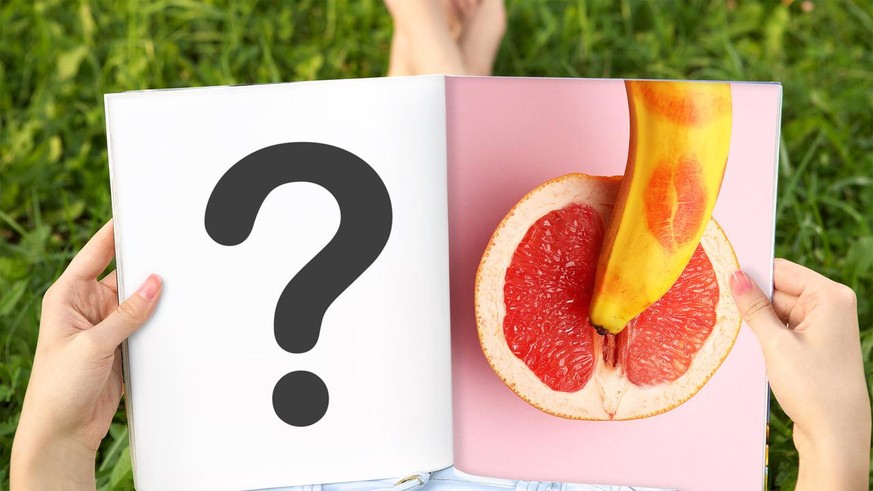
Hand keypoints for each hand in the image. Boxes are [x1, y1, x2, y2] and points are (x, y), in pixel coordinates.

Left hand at [11, 221, 161, 489]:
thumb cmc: (57, 387)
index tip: (136, 213)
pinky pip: (148, 323)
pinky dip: (161, 319)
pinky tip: (177, 312)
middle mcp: (88, 306)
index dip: (114, 232)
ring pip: (139, 300)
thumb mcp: (92, 345)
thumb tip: (154, 283)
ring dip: (155, 297)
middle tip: (171, 250)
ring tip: (180, 282)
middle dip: (145, 266)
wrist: (64, 431)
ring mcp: (107, 325)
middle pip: (123, 274)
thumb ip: (127, 314)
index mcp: (67, 296)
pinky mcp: (124, 344)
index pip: (94, 253)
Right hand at [730, 259, 870, 490]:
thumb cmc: (813, 387)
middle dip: (755, 302)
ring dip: (761, 322)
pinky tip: (759, 349)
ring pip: (780, 311)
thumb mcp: (776, 344)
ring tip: (748, 340)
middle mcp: (833, 306)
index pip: (782, 271)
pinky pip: (786, 328)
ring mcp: (827, 326)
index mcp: (830, 296)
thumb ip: (754, 307)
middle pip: (781, 290)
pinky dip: (770, 335)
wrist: (836, 435)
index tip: (722, 279)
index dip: (752, 276)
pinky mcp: (819, 345)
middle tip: (729, 315)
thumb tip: (736, 276)